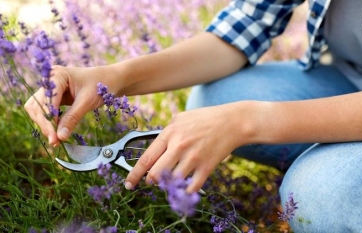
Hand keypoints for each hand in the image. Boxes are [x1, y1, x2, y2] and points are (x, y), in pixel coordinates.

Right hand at [24, 65, 109, 145]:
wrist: (112, 79)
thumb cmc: (102, 85)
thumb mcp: (87, 101)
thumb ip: (72, 118)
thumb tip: (60, 137)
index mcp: (57, 75)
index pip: (45, 101)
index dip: (48, 120)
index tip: (54, 137)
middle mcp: (50, 80)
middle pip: (37, 106)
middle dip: (44, 124)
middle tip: (55, 142)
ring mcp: (51, 89)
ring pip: (39, 110)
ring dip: (45, 125)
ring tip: (56, 140)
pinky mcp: (55, 97)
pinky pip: (47, 112)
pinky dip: (51, 123)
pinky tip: (58, 133)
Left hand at [124, 103, 245, 192]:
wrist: (233, 122)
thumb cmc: (206, 118)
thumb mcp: (181, 118)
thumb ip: (167, 132)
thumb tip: (154, 147)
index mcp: (170, 134)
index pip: (146, 158)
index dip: (134, 174)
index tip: (128, 184)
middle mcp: (179, 146)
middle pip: (156, 174)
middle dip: (152, 181)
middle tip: (154, 180)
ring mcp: (193, 158)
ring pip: (172, 182)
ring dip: (169, 186)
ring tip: (173, 180)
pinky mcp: (206, 167)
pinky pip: (190, 188)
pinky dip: (185, 191)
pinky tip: (186, 186)